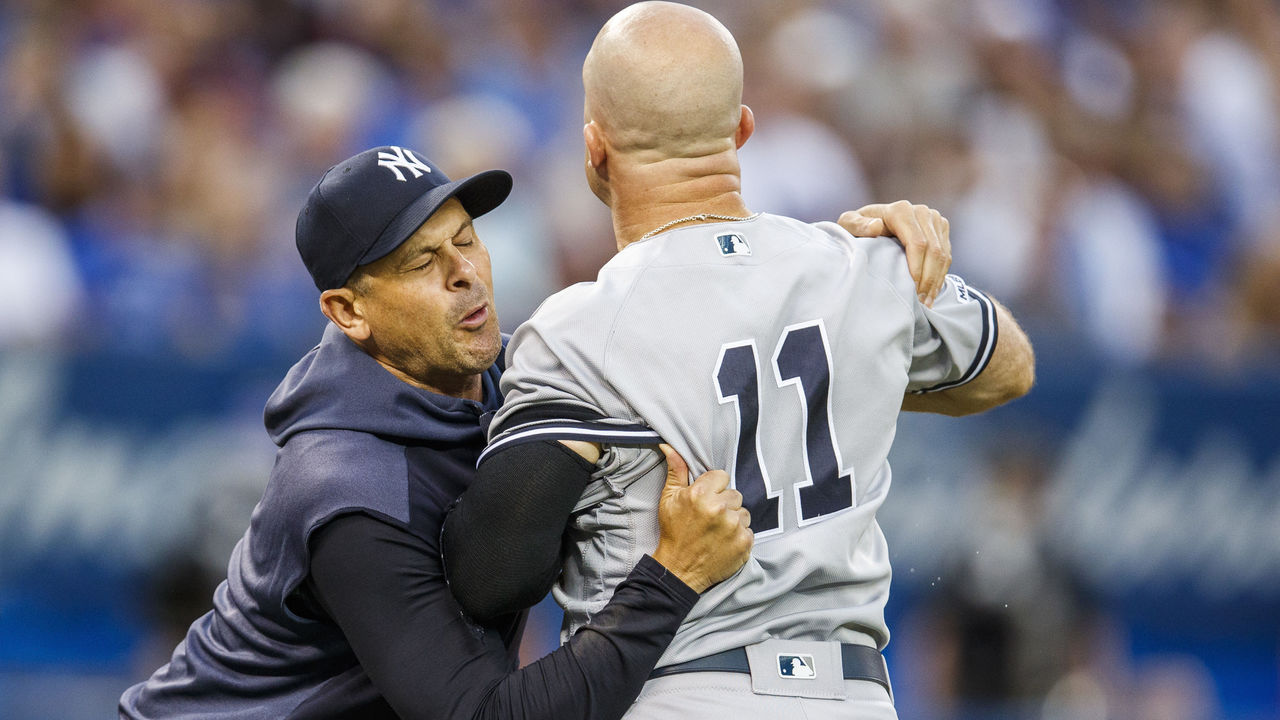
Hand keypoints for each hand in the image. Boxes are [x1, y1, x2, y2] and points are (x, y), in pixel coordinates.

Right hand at [650, 444, 752, 592]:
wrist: (679, 569)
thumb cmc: (673, 532)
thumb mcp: (669, 499)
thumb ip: (676, 471)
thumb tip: (670, 446)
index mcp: (700, 494)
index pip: (722, 476)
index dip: (714, 488)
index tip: (706, 500)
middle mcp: (719, 508)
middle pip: (735, 494)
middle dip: (724, 504)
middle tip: (710, 518)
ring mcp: (734, 527)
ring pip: (744, 512)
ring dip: (734, 519)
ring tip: (718, 530)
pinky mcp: (744, 543)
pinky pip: (749, 530)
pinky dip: (739, 536)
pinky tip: (724, 541)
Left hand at [838, 201, 951, 306]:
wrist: (870, 221)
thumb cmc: (857, 228)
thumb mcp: (849, 225)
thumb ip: (856, 225)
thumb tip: (876, 226)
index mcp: (900, 210)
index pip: (917, 243)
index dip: (916, 268)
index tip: (911, 289)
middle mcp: (921, 211)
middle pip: (933, 250)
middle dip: (928, 279)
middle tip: (920, 302)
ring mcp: (934, 219)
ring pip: (942, 254)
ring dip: (936, 281)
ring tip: (926, 303)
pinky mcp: (941, 228)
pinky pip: (946, 255)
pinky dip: (940, 276)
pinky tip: (931, 293)